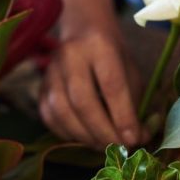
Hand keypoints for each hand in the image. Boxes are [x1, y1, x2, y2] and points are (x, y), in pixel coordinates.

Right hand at [39, 30, 145, 148]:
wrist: (84, 31)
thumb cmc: (114, 56)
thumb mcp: (130, 72)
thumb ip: (135, 105)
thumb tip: (139, 139)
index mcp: (100, 46)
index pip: (111, 85)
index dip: (123, 116)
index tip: (134, 140)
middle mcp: (70, 55)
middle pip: (83, 101)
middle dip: (103, 131)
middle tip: (119, 148)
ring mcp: (51, 71)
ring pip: (63, 111)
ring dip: (85, 136)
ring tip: (104, 146)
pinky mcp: (40, 86)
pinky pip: (50, 117)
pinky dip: (68, 134)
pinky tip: (85, 139)